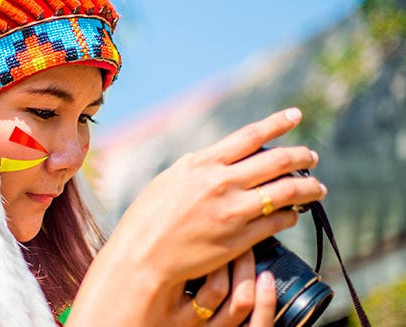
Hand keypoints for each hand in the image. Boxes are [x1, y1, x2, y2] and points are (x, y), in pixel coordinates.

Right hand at [69, 108, 318, 325]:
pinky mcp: (241, 238)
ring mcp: (233, 210)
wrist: (143, 257)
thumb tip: (221, 158)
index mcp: (203, 164)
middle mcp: (221, 183)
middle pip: (277, 161)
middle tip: (311, 156)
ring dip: (308, 187)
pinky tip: (293, 215)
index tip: (295, 116)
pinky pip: (278, 221)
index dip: (277, 123)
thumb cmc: (148, 218)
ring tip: (318, 188)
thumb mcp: (169, 180)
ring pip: (287, 191)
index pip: (250, 136)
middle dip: (301, 155)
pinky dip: (290, 215)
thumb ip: (198, 167)